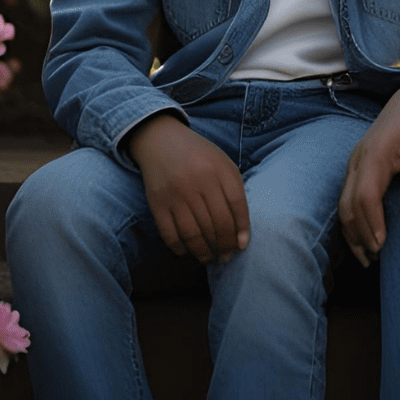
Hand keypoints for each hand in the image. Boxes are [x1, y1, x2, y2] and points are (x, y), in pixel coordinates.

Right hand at [126, 113, 249, 264]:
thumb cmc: (199, 157)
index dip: (242, 228)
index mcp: (219, 169)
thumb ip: (234, 191)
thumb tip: (241, 233)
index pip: (236, 205)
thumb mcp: (222, 164)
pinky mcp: (157, 204)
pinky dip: (182, 249)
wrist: (161, 141)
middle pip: (217, 223)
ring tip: (211, 258)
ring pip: (195, 234)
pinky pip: (171, 235)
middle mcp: (199, 181)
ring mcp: (177, 194)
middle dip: (225, 245)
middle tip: (226, 256)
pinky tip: (190, 252)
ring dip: (205, 252)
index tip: (242, 245)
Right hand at [338, 75, 399, 266]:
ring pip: (344, 199)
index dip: (371, 223)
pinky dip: (353, 214)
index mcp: (378, 152)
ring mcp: (358, 156)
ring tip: (367, 255)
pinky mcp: (362, 158)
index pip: (366, 196)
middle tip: (374, 259)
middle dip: (358, 233)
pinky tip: (365, 231)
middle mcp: (361, 155)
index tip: (382, 246)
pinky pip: (349, 191)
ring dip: (352, 228)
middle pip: (349, 202)